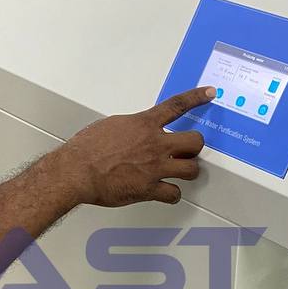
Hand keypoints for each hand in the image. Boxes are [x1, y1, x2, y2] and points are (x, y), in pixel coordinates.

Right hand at [59, 87, 214, 207]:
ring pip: (191, 169)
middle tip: (187, 150)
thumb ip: (131, 128)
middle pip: (195, 142)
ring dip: (188, 171)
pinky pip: (173, 194)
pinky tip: (165, 192)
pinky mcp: (149, 188)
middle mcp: (154, 144)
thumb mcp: (112, 126)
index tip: (210, 93)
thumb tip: (135, 133)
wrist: (77, 170)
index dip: (197, 97)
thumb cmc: (86, 149)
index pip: (177, 105)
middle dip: (194, 146)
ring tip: (180, 172)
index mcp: (144, 124)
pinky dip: (171, 195)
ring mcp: (155, 167)